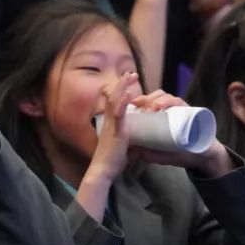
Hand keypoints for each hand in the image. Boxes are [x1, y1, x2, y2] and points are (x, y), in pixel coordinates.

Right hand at [75, 72, 138, 221]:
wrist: (102, 172)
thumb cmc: (111, 163)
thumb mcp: (123, 150)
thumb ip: (131, 144)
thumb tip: (141, 144)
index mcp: (109, 124)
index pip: (111, 103)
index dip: (117, 91)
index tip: (124, 82)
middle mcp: (108, 122)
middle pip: (113, 97)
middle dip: (122, 84)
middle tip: (130, 73)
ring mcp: (112, 125)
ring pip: (115, 100)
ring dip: (123, 86)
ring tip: (130, 75)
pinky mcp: (116, 131)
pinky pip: (118, 113)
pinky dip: (123, 102)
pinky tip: (128, 93)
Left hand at [129, 90, 235, 175]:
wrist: (204, 158)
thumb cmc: (182, 153)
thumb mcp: (163, 156)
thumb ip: (150, 154)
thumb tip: (134, 151)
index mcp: (162, 116)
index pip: (149, 102)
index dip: (140, 101)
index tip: (131, 104)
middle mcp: (171, 110)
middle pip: (156, 96)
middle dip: (146, 99)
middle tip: (140, 108)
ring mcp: (181, 110)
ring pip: (166, 96)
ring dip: (157, 99)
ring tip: (152, 108)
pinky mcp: (191, 111)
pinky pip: (179, 102)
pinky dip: (170, 101)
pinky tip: (162, 106)